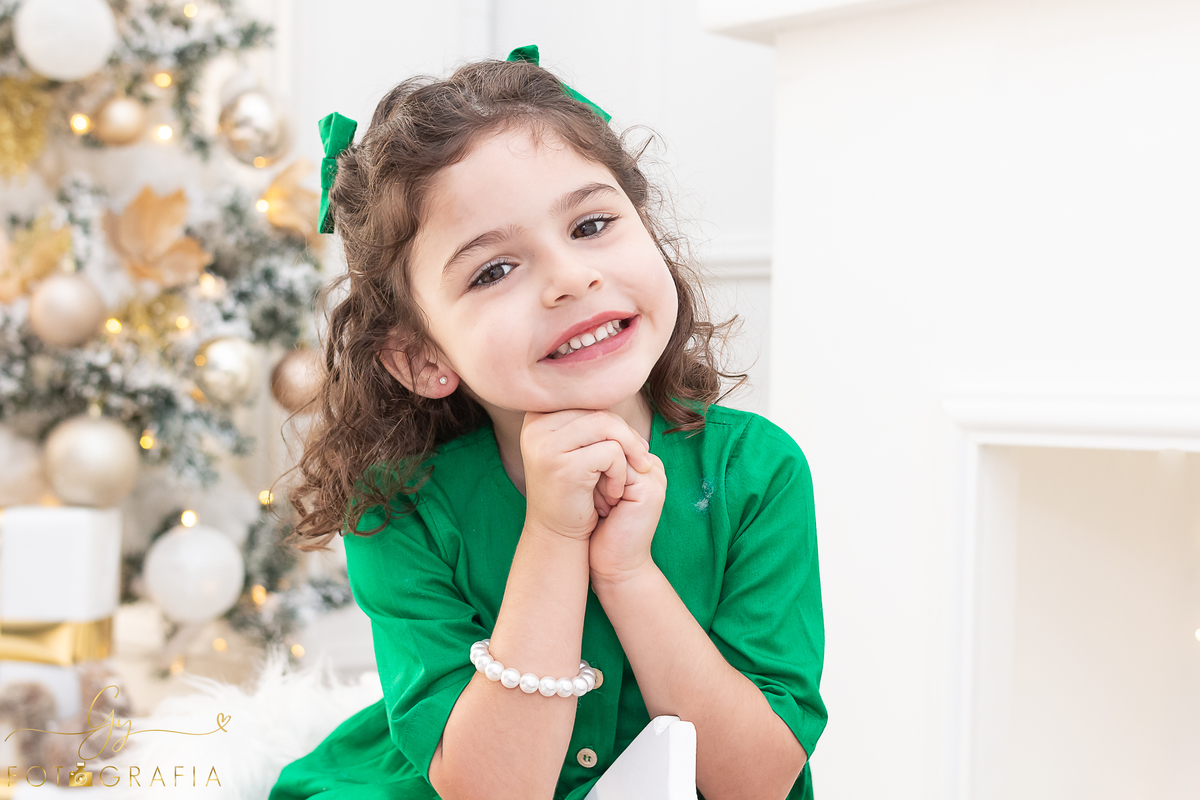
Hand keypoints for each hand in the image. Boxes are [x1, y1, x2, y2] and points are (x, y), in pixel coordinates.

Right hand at [520, 410, 653, 540]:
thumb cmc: (575, 490)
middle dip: (628, 437)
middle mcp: (535, 425)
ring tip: (627, 477)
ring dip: (629, 453)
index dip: (616, 421)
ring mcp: (545, 445)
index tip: (631, 446)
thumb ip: (590, 419)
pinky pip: (611, 452)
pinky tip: (614, 493)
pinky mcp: (562, 466)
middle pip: (600, 411)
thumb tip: (619, 386)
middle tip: (639, 463)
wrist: (558, 535)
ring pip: (607, 426)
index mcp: (537, 415)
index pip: (588, 399)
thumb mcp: (578, 447)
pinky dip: (621, 472)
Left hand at [589, 451, 665, 588]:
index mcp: (639, 463)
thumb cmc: (599, 529)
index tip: (584, 489)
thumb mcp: (595, 488)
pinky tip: (603, 508)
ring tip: (597, 506)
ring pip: (612, 454)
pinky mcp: (650, 489)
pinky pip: (618, 468)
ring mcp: (653, 476)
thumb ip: (597, 461)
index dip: (588, 460)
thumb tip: (572, 435)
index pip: (608, 440)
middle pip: (610, 444)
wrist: (613, 565)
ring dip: (595, 478)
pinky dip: (602, 487)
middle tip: (592, 500)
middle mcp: (650, 465)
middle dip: (591, 469)